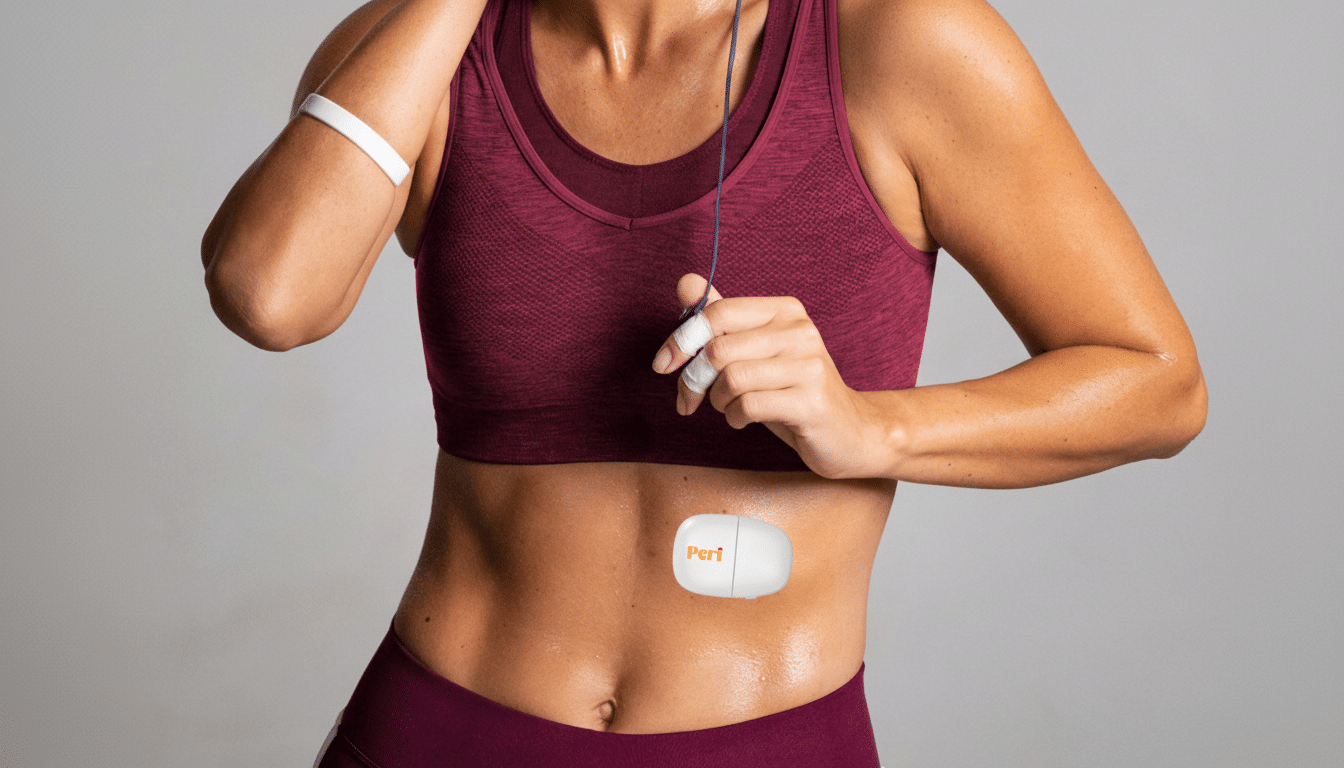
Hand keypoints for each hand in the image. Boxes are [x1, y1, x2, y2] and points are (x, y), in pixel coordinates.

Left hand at [651, 273, 882, 479]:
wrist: (849, 431)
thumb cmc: (793, 390)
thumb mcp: (756, 350)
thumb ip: (722, 318)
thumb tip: (686, 283)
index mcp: (784, 310)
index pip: (717, 313)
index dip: (681, 339)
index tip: (664, 365)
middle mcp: (799, 331)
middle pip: (718, 349)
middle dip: (693, 379)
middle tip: (690, 399)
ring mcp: (808, 366)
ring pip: (731, 379)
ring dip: (717, 401)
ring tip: (728, 407)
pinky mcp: (811, 401)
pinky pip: (748, 405)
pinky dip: (733, 417)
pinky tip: (743, 419)